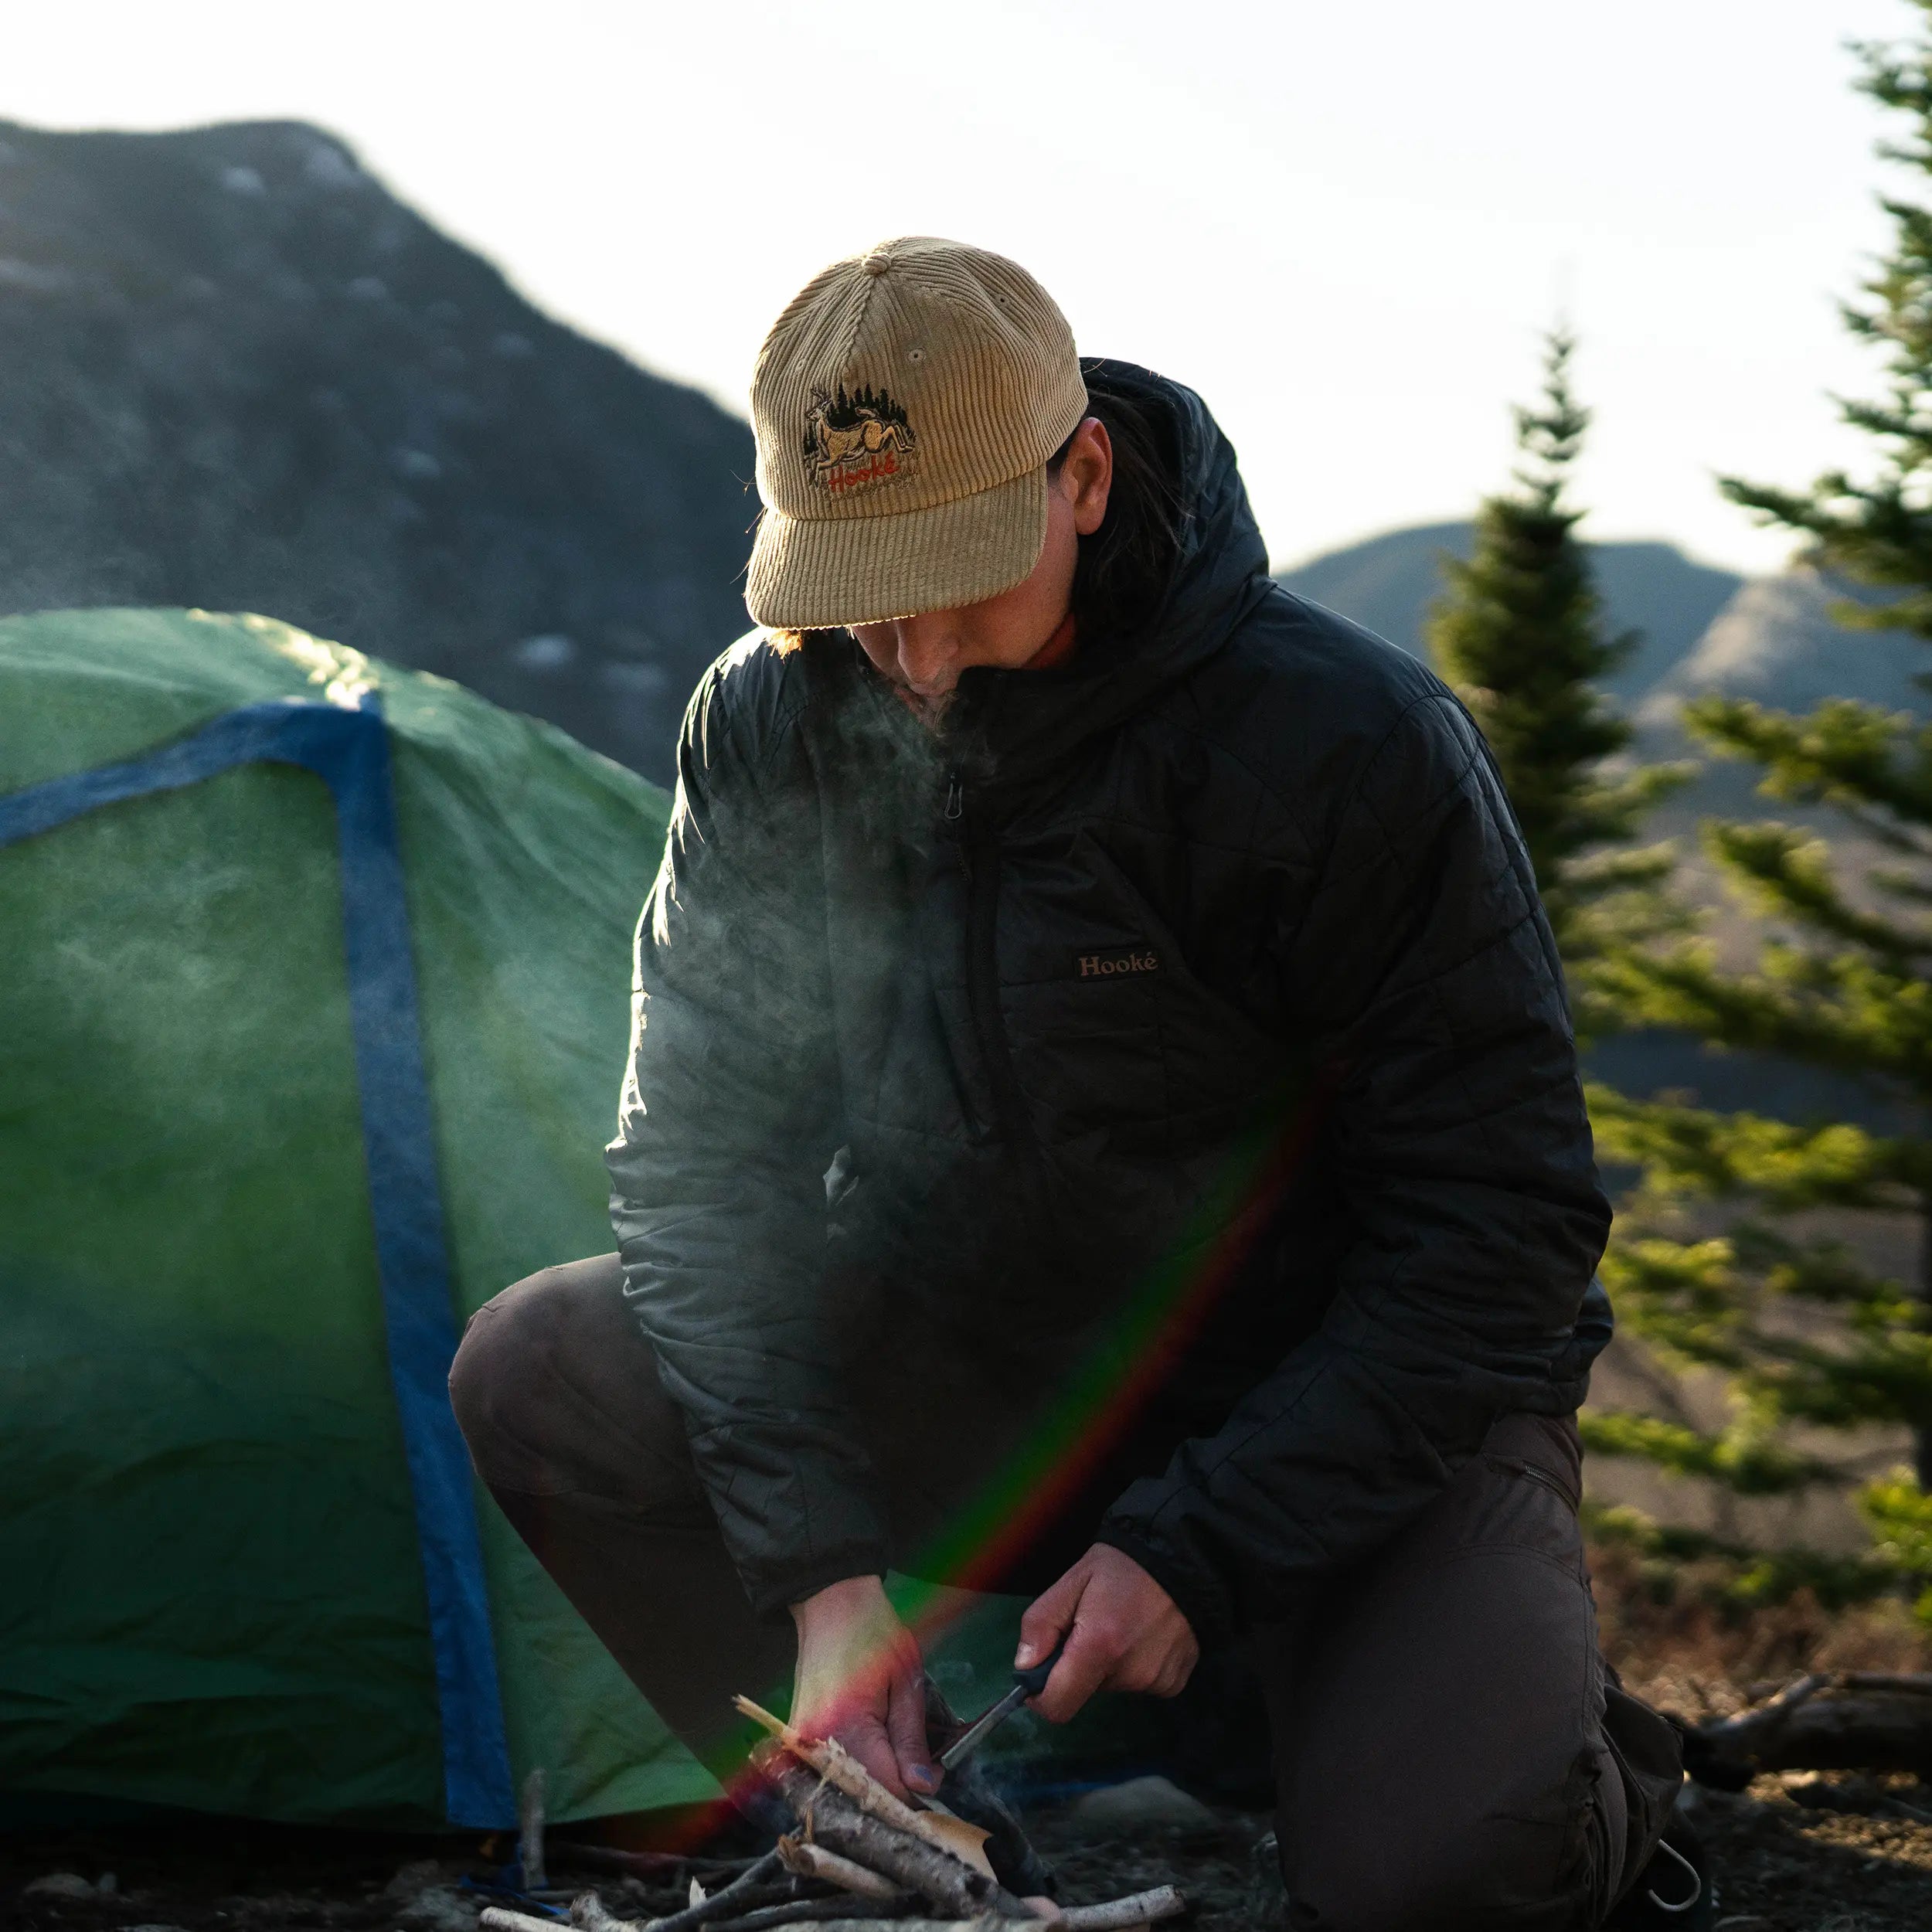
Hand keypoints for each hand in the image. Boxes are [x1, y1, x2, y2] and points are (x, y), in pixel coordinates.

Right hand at [789, 1574, 937, 1799]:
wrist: (831, 1604)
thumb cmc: (874, 1634)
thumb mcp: (907, 1681)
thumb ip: (912, 1739)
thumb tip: (925, 1787)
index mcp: (847, 1729)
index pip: (886, 1788)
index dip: (917, 1790)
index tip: (935, 1777)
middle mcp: (817, 1745)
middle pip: (864, 1792)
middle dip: (896, 1787)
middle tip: (921, 1767)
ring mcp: (802, 1743)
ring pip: (847, 1784)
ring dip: (876, 1780)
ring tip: (898, 1757)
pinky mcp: (798, 1738)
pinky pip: (831, 1767)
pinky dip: (856, 1768)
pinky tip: (874, 1752)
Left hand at [1017, 1544, 1198, 1723]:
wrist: (1181, 1559)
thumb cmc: (1122, 1567)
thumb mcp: (1071, 1582)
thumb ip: (1041, 1624)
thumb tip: (1024, 1668)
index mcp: (1099, 1647)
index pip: (1058, 1706)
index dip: (1041, 1696)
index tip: (1040, 1676)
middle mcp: (1131, 1673)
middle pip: (1086, 1692)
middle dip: (1079, 1668)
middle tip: (1090, 1629)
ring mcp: (1157, 1682)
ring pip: (1113, 1686)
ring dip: (1108, 1665)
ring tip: (1121, 1626)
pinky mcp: (1174, 1683)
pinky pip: (1140, 1685)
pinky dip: (1135, 1667)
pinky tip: (1143, 1636)